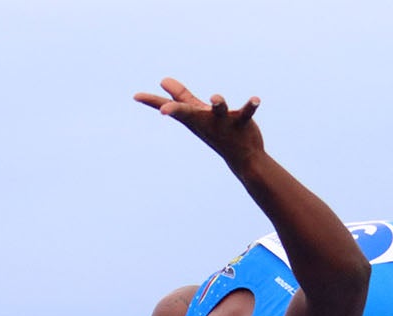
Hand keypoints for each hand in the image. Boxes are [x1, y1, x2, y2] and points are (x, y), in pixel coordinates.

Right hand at [135, 77, 263, 166]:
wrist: (243, 157)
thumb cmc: (216, 132)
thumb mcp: (196, 114)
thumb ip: (182, 97)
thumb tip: (163, 80)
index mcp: (193, 117)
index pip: (171, 108)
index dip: (153, 102)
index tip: (136, 96)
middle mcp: (206, 120)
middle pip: (188, 113)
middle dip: (175, 111)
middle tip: (163, 111)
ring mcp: (224, 123)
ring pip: (219, 111)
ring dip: (218, 103)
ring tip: (215, 98)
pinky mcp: (242, 123)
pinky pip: (247, 113)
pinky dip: (251, 106)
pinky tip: (256, 100)